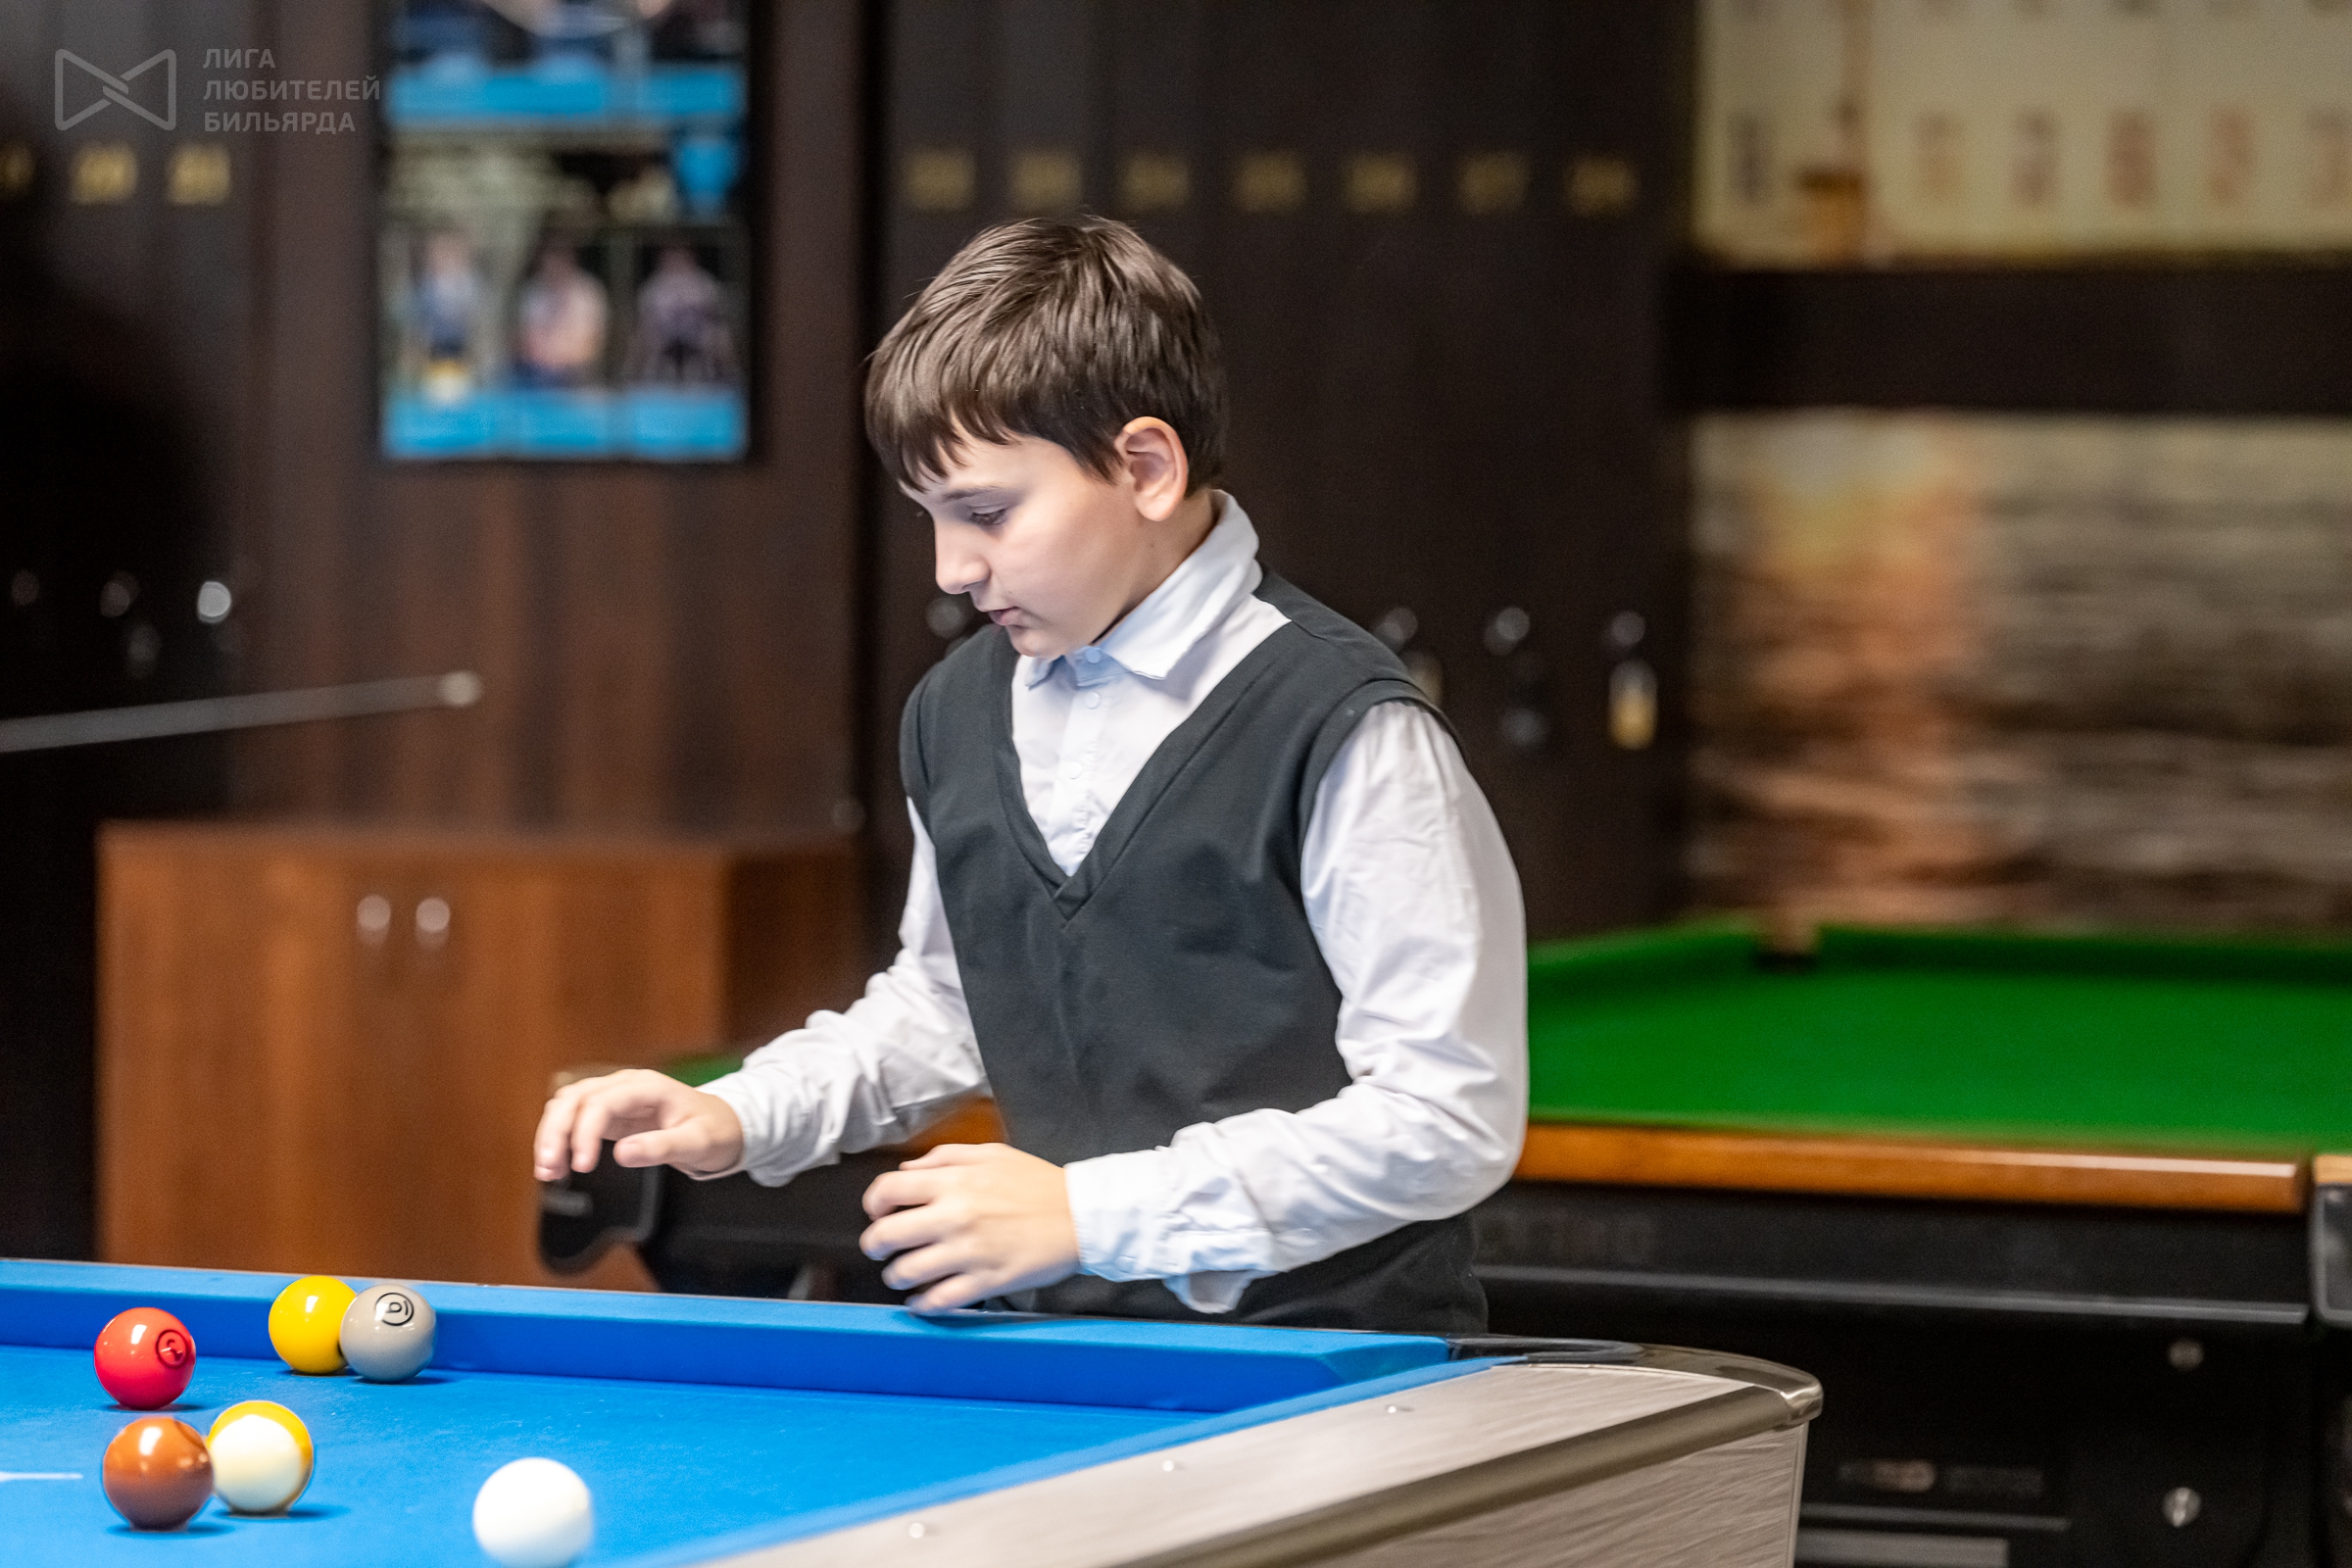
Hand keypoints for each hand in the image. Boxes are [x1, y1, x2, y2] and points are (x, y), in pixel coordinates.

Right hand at [532, 1068, 744, 1180]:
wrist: (725, 1125)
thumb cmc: (715, 1130)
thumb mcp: (698, 1142)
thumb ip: (662, 1147)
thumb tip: (623, 1154)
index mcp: (647, 1087)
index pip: (601, 1103)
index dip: (585, 1133)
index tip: (583, 1166)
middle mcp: (626, 1086)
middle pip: (574, 1098)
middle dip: (556, 1132)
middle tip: (549, 1168)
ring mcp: (615, 1097)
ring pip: (567, 1106)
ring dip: (551, 1135)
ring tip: (547, 1171)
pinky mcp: (609, 1113)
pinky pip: (574, 1118)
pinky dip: (560, 1138)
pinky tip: (556, 1164)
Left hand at [860, 1143, 1078, 1311]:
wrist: (1080, 1216)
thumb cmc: (1038, 1184)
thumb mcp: (991, 1153)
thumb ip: (945, 1157)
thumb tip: (907, 1170)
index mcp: (954, 1182)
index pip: (888, 1190)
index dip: (873, 1203)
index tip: (877, 1213)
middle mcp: (954, 1217)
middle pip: (887, 1236)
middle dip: (875, 1246)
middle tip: (881, 1249)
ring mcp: (968, 1253)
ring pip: (906, 1273)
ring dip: (897, 1277)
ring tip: (903, 1275)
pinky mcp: (986, 1282)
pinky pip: (939, 1301)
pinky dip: (922, 1304)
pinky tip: (922, 1300)